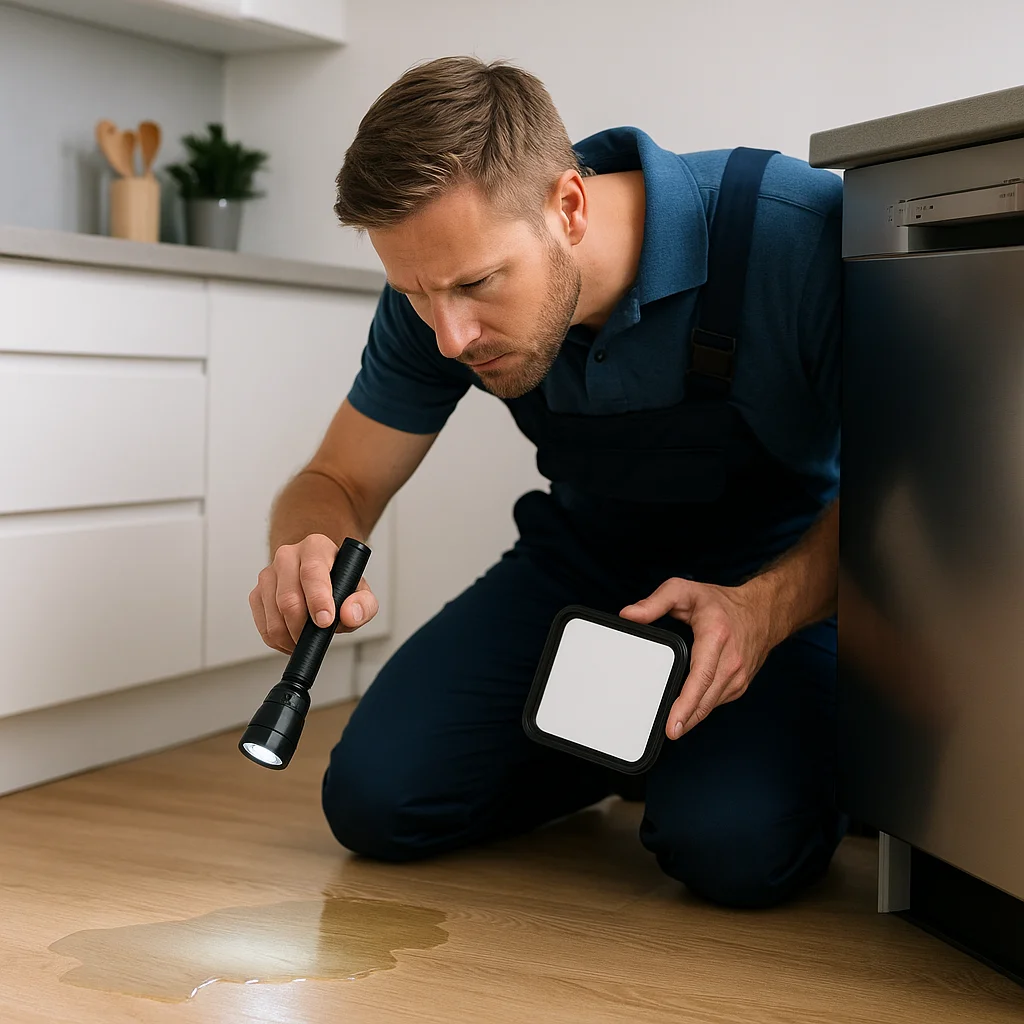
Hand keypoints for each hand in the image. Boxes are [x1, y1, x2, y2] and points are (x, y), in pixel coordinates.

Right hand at [249, 533, 378, 654]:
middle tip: (316, 639)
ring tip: (307, 640)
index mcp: (316, 547)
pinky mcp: (257, 594)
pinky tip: (293, 638)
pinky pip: (264, 625)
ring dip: (290, 636)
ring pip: (274, 615)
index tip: (325, 621)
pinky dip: (279, 640)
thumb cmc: (340, 583)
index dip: (317, 600)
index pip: (312, 572)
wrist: (321, 578)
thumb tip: (350, 614)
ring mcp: (268, 574)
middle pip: (288, 598)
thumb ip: (363, 604)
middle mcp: (288, 556)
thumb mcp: (361, 592)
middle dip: (302, 627)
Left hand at [619, 577, 773, 738]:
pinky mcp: (739, 685)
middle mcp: (731, 661)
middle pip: (705, 699)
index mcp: (716, 637)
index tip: (673, 725)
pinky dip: (700, 709)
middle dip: (686, 720)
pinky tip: (686, 713)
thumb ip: (655, 603)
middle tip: (666, 733)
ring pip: (711, 705)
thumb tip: (629, 615)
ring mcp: (738, 676)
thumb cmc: (720, 603)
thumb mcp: (683, 591)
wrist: (761, 611)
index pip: (701, 677)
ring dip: (692, 718)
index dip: (686, 704)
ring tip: (671, 726)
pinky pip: (716, 703)